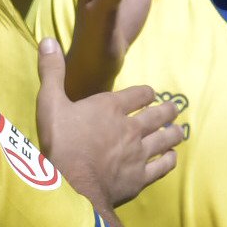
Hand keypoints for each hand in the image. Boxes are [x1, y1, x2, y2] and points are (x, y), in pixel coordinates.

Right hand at [35, 38, 183, 208]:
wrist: (69, 185)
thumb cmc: (59, 143)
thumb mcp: (49, 104)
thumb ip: (51, 72)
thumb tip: (48, 40)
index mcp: (111, 107)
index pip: (141, 94)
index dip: (147, 94)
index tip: (149, 95)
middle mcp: (131, 128)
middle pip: (159, 116)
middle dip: (167, 111)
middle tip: (173, 110)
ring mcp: (138, 153)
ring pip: (166, 140)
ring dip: (173, 134)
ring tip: (178, 131)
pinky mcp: (140, 177)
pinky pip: (163, 166)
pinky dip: (169, 160)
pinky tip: (171, 157)